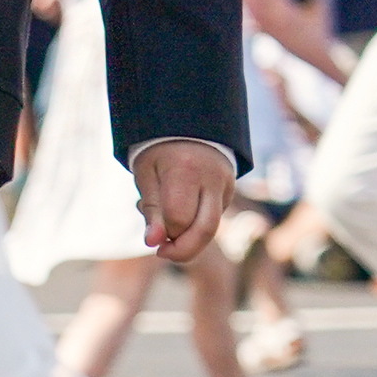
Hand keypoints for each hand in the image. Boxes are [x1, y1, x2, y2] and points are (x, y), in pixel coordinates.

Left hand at [132, 138, 237, 263]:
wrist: (189, 124)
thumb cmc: (159, 151)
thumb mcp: (145, 175)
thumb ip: (151, 210)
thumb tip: (154, 242)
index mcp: (186, 169)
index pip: (179, 219)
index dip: (164, 234)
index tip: (151, 239)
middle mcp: (213, 178)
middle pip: (205, 230)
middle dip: (183, 251)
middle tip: (162, 252)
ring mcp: (226, 184)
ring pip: (213, 228)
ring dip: (189, 240)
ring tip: (166, 231)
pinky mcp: (230, 191)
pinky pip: (213, 218)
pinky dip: (194, 225)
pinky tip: (179, 212)